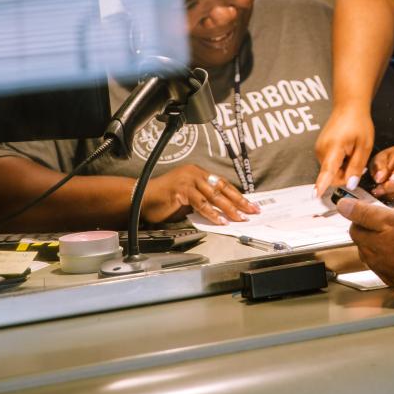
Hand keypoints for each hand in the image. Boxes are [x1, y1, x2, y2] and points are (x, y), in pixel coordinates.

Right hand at [141, 165, 259, 224]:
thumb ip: (203, 203)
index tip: (250, 205)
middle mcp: (194, 173)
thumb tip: (223, 213)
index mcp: (198, 173)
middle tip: (251, 211)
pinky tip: (220, 221)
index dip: (237, 195)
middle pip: (222, 188)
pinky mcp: (181, 189)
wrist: (141, 199)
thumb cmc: (163, 201)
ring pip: (214, 195)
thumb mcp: (188, 200)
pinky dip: (212, 213)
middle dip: (239, 201)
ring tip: (239, 218)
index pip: (223, 184)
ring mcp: (188, 180)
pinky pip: (201, 203)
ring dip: (228, 209)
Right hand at [314, 107, 375, 196]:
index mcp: (334, 148)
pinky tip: (346, 151)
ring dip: (343, 168)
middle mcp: (322, 150)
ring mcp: (319, 149)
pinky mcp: (319, 149)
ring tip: (352, 152)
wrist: (348, 107)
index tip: (315, 196)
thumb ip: (356, 167)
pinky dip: (339, 163)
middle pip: (332, 176)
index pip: (327, 171)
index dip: (321, 185)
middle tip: (357, 160)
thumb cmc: (358, 124)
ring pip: (331, 171)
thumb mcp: (364, 146)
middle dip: (345, 175)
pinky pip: (329, 164)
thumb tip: (350, 185)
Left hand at [336, 195, 393, 295]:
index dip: (361, 219)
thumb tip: (342, 206)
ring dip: (385, 251)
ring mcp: (389, 275)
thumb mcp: (390, 217)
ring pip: (379, 260)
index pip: (355, 229)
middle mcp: (375, 262)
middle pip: (366, 246)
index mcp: (370, 243)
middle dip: (371, 236)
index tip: (369, 214)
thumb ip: (364, 213)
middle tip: (386, 226)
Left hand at [369, 145, 393, 202]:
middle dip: (393, 186)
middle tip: (379, 188)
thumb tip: (379, 179)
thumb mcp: (382, 157)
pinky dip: (392, 198)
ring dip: (391, 194)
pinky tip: (383, 195)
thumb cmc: (389, 159)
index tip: (392, 178)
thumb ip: (380, 166)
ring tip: (378, 191)